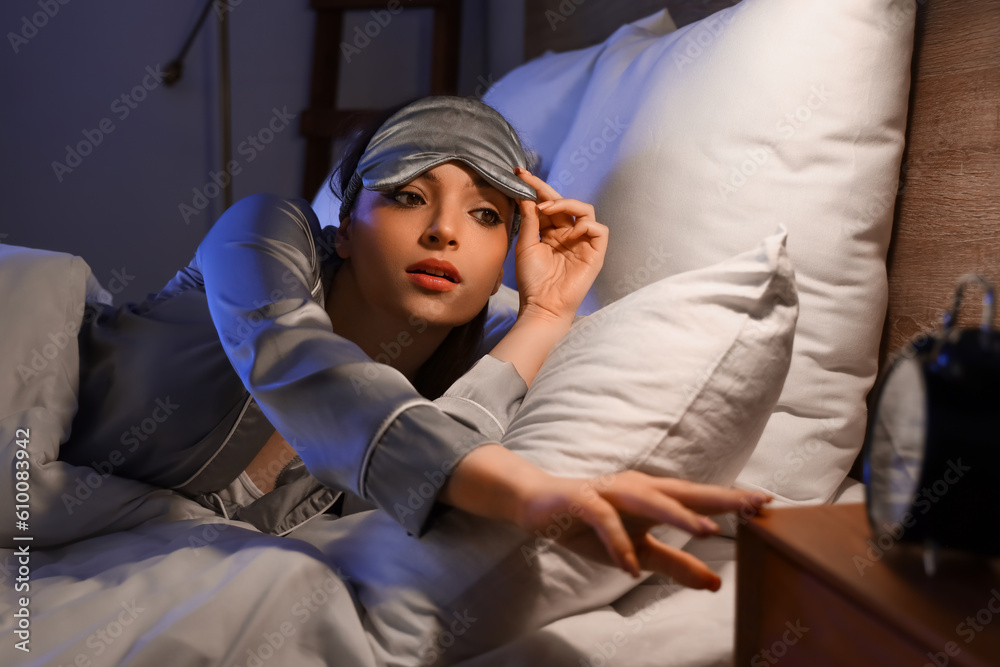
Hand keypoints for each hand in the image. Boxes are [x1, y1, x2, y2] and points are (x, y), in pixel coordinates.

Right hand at [511, 470, 771, 589]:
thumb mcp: (638, 551)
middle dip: (720, 499)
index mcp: (654, 496)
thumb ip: (675, 564)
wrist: (539, 505)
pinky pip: (605, 523)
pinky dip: (618, 544)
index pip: (699, 498)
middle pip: (684, 493)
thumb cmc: (592, 524)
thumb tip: (716, 583)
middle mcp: (637, 488)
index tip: (769, 503)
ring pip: (650, 501)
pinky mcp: (583, 501)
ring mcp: (610, 492)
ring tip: (706, 530)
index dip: (732, 501)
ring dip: (678, 515)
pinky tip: (629, 568)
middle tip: (754, 505)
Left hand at [512, 168, 608, 320]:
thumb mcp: (526, 246)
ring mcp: (583, 243)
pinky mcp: (595, 253)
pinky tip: (570, 231)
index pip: (547, 204)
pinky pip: (599, 230)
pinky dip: (586, 225)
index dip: (535, 188)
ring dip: (567, 204)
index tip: (519, 174)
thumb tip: (526, 196)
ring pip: (585, 210)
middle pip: (565, 203)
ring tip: (547, 208)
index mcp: (552, 232)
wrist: (542, 306)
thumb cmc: (532, 281)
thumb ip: (530, 220)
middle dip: (546, 189)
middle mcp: (568, 234)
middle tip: (529, 181)